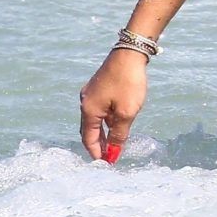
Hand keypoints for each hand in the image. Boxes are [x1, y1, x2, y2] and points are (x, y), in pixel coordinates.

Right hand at [79, 48, 147, 162]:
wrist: (131, 52)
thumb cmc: (128, 83)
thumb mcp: (126, 112)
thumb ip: (118, 135)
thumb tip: (113, 153)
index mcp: (88, 110)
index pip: (88, 138)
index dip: (97, 153)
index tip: (106, 164)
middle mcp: (86, 101)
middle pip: (89, 129)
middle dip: (99, 143)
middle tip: (109, 156)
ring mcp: (92, 91)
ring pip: (96, 118)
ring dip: (103, 131)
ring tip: (114, 142)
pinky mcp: (100, 84)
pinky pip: (100, 107)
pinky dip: (107, 118)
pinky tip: (117, 122)